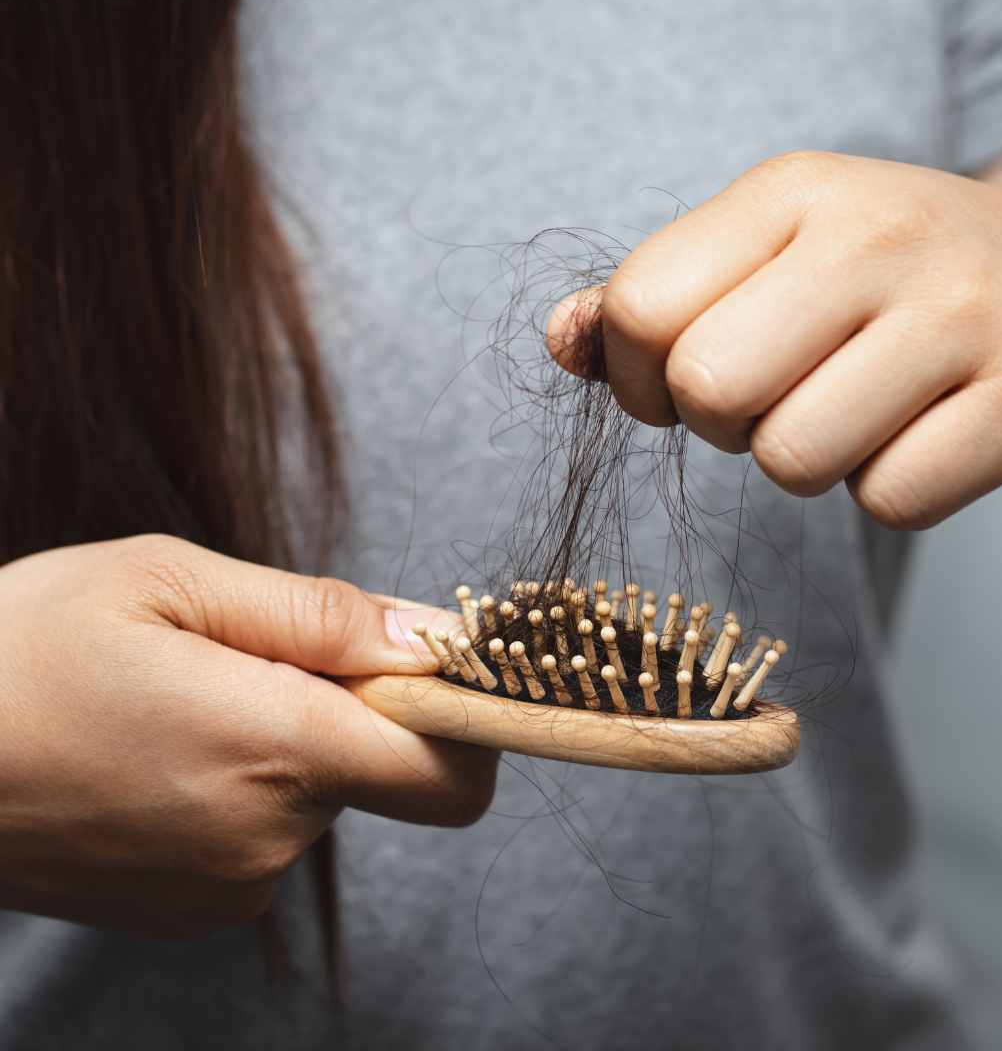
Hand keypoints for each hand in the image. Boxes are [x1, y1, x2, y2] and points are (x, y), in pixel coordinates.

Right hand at [0, 535, 496, 934]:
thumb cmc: (23, 648)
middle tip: (245, 658)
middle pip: (383, 768)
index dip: (466, 716)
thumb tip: (431, 637)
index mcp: (277, 747)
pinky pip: (267, 833)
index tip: (436, 670)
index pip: (452, 770)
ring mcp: (228, 887)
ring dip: (285, 741)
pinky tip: (163, 750)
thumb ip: (319, 614)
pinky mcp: (192, 910)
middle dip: (346, 707)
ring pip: (320, 795)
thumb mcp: (171, 582)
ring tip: (183, 701)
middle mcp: (268, 837)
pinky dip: (245, 786)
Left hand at [548, 152, 1001, 527]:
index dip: (638, 375)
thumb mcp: (763, 254)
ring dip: (805, 460)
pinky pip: (890, 501)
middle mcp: (879, 235)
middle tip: (776, 394)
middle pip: (708, 389)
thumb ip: (649, 299)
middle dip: (722, 422)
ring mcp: (964, 312)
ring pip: (793, 460)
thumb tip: (560, 342)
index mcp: (792, 190)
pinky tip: (921, 430)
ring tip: (854, 406)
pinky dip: (890, 487)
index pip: (640, 308)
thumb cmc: (879, 279)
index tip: (680, 378)